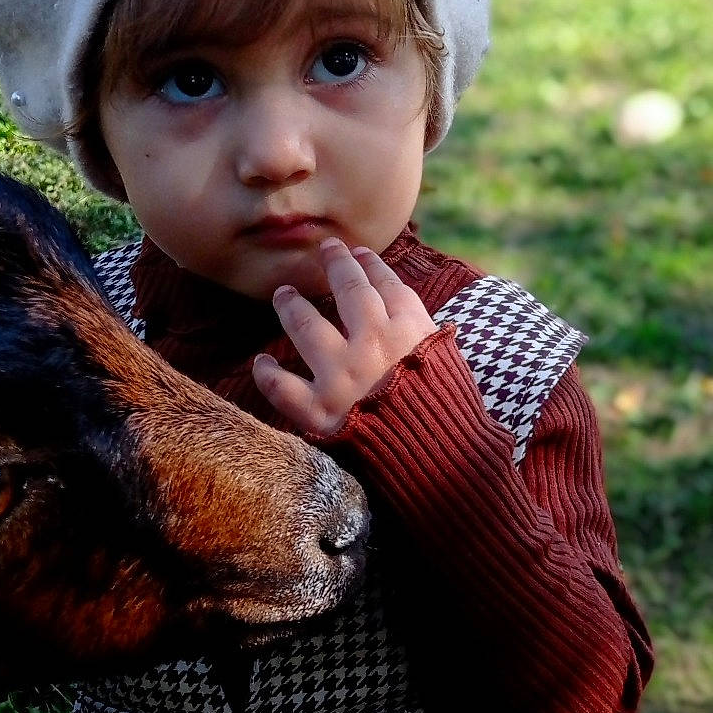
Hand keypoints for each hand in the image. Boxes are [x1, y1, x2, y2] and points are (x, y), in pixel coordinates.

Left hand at [252, 237, 437, 436]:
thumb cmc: (450, 413)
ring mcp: (342, 376)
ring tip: (282, 295)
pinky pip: (283, 388)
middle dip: (336, 264)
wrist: (444, 462)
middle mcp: (373, 343)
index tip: (357, 252)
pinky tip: (260, 363)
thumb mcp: (451, 363)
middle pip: (348, 290)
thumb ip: (427, 336)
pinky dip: (268, 375)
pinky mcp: (321, 411)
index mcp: (411, 329)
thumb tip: (408, 315)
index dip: (369, 264)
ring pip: (306, 326)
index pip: (385, 284)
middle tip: (325, 250)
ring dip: (291, 306)